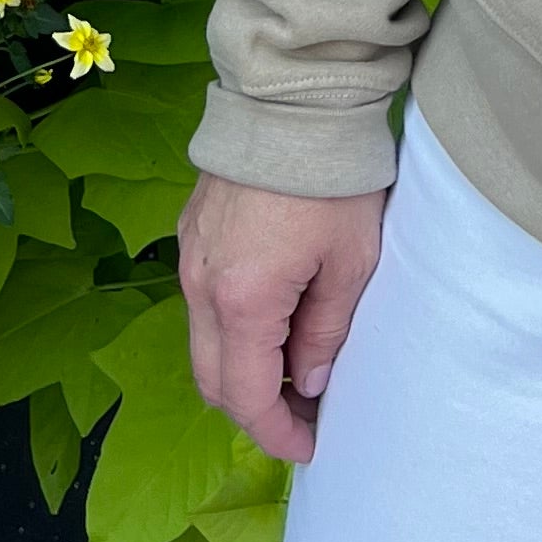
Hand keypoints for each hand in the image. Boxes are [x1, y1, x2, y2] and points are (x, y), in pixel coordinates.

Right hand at [179, 171, 385, 461]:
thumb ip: (326, 331)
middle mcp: (201, 286)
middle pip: (214, 379)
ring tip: (296, 362)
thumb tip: (312, 381)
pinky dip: (231, 326)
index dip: (278, 433)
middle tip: (305, 414)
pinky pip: (202, 300)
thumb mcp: (351, 262)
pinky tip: (274, 315)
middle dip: (257, 408)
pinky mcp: (191, 231)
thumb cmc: (333, 177)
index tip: (309, 445)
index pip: (248, 398)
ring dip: (242, 366)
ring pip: (204, 342)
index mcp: (242, 301)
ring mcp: (190, 257)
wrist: (292, 96)